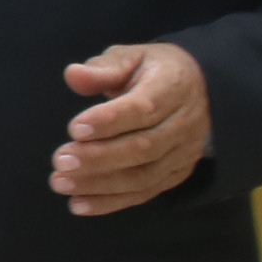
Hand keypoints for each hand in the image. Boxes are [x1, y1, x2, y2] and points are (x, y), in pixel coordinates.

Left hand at [55, 42, 211, 215]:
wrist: (201, 90)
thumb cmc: (154, 71)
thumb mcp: (132, 57)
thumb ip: (105, 67)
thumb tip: (73, 75)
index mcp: (173, 87)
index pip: (144, 108)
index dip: (110, 121)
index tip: (74, 128)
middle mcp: (184, 124)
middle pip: (144, 147)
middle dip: (99, 157)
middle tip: (60, 160)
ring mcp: (183, 153)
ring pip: (144, 175)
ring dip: (99, 183)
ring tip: (61, 182)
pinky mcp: (176, 174)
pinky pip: (145, 193)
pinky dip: (111, 202)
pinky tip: (78, 204)